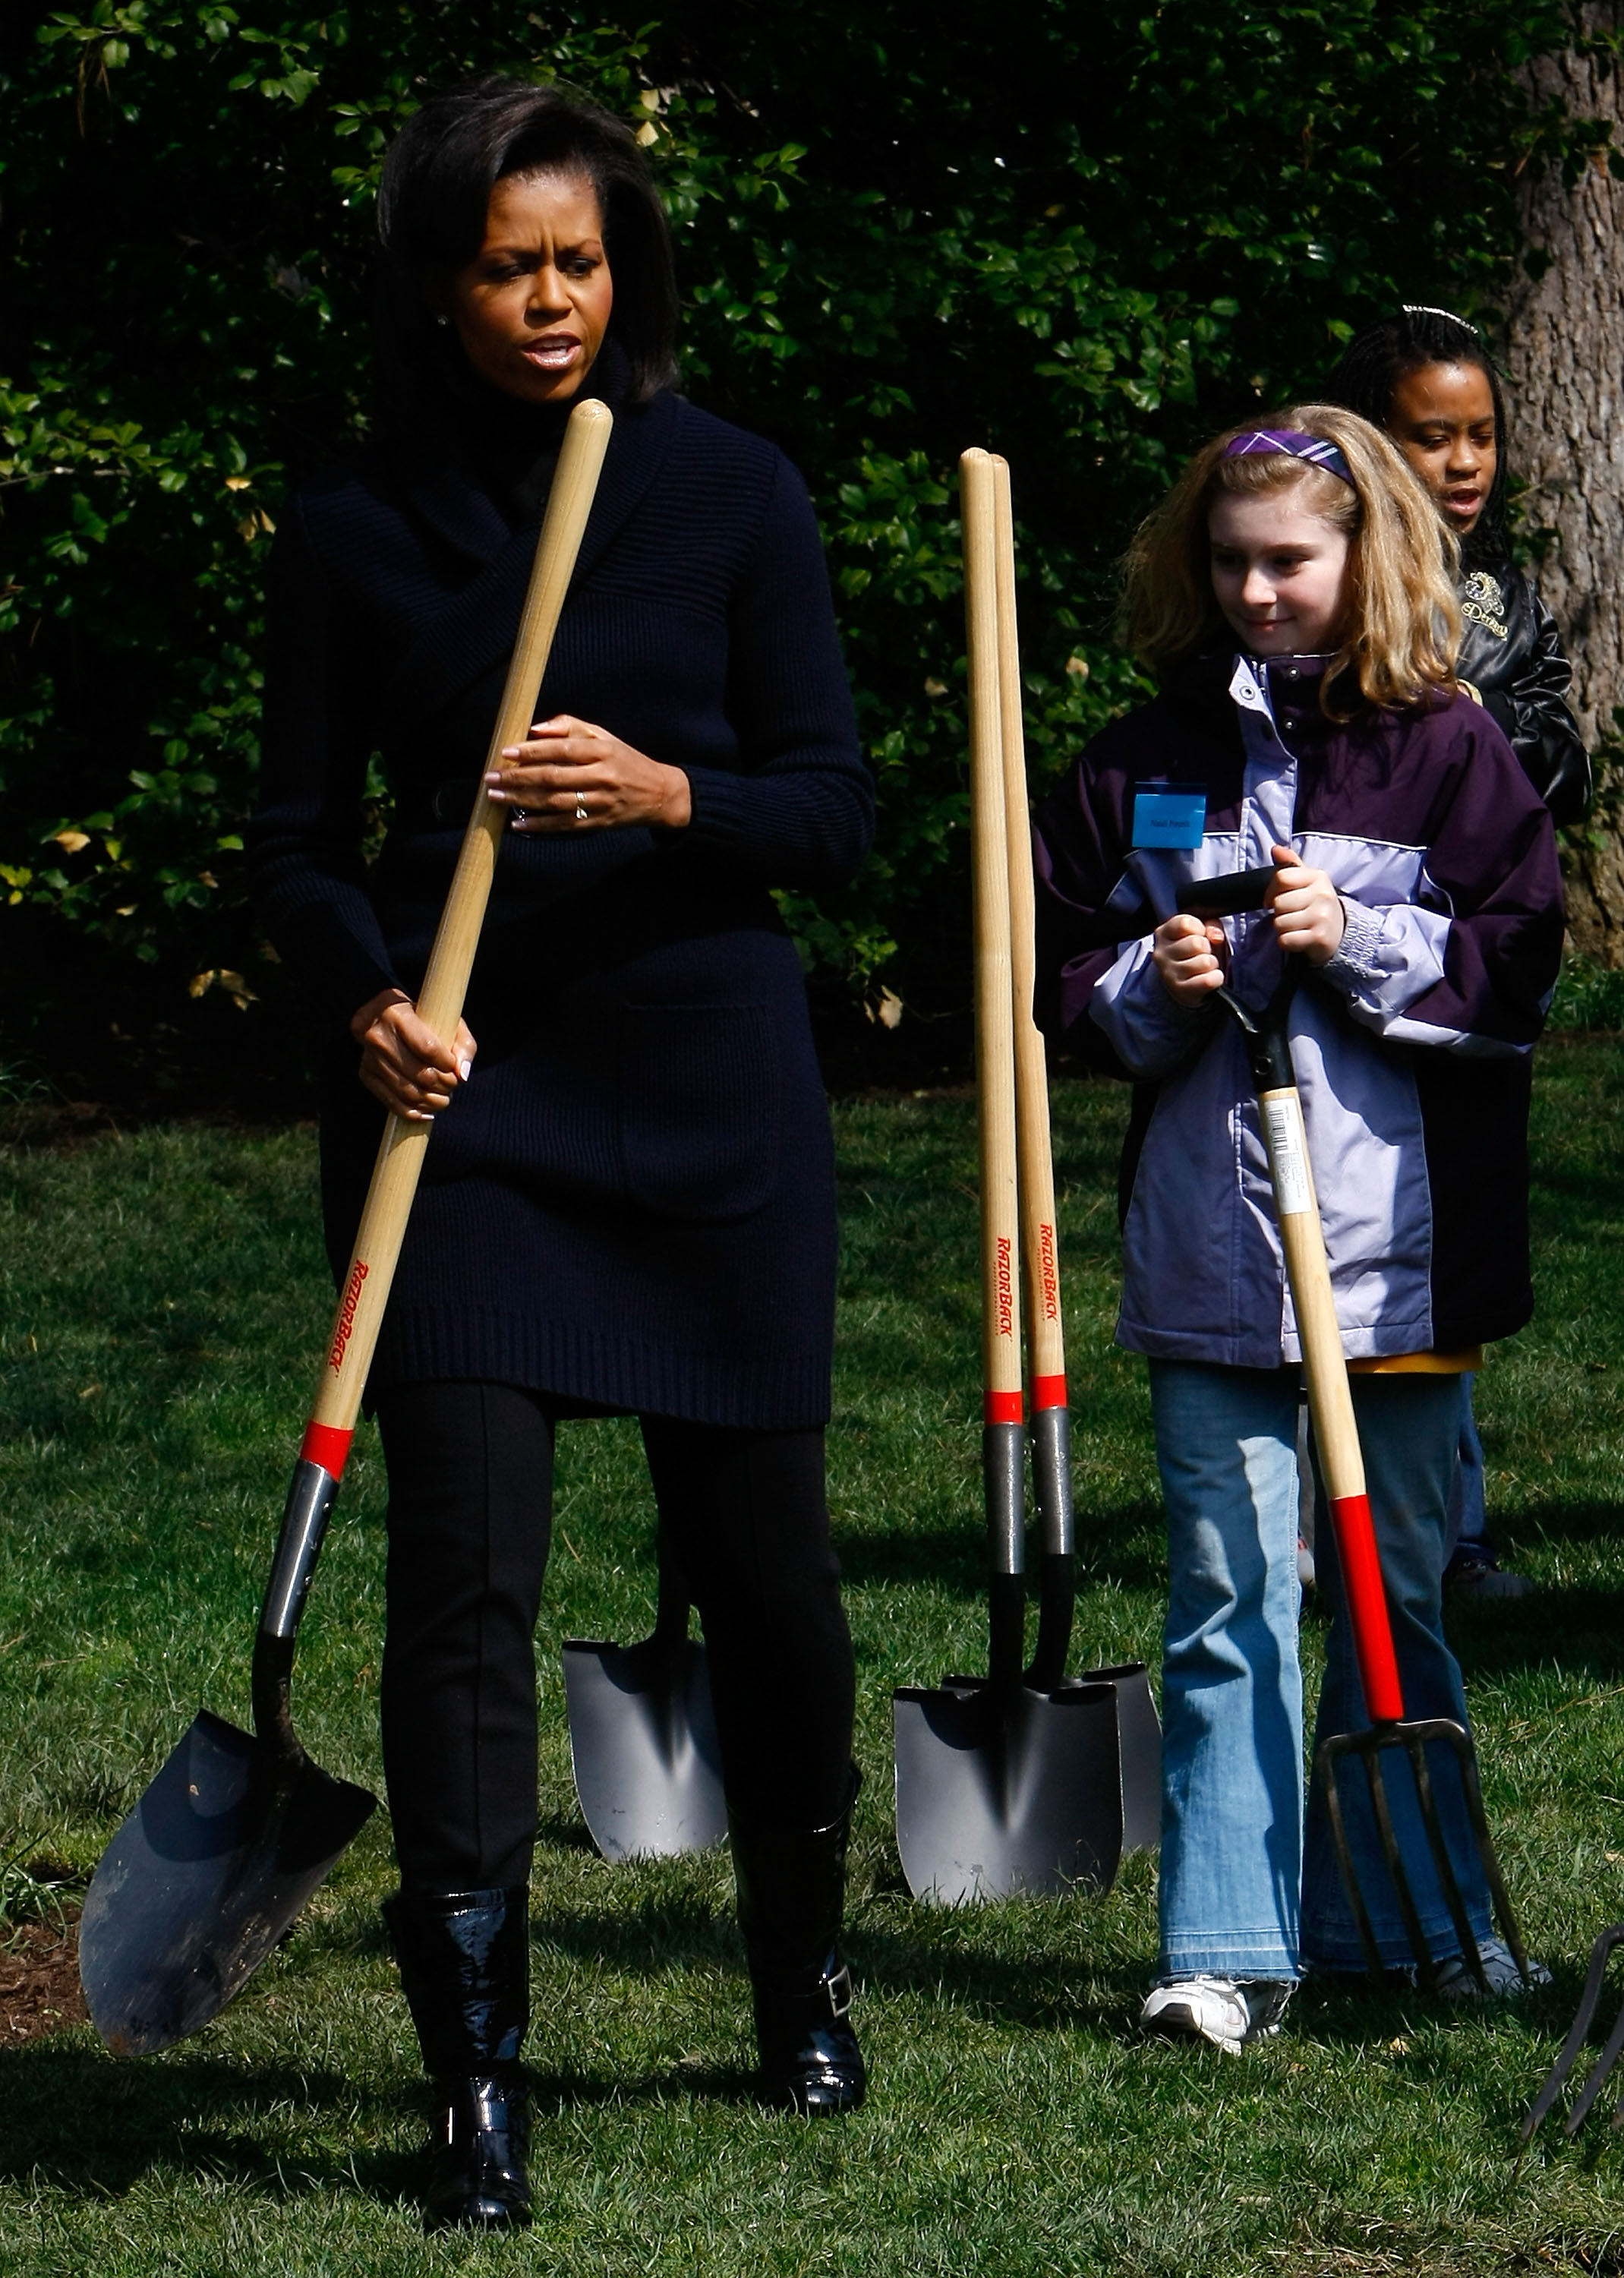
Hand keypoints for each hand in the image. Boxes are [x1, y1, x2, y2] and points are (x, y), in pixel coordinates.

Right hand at [350, 988, 476, 1121]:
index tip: (453, 1068)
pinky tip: (428, 1111)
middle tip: (452, 1086)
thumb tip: (463, 1075)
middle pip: (420, 1074)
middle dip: (443, 1086)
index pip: (428, 1049)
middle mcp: (378, 1036)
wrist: (382, 1016)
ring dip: (432, 1102)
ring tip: (443, 1098)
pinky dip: (414, 1113)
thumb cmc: (422, 1018)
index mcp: (397, 1015)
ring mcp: (369, 1057)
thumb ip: (464, 1045)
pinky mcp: (366, 1074)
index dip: (447, 1065)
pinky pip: (391, 1103)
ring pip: (407, 1093)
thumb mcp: (448, 1021)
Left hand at [485, 714, 691, 832]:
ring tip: (497, 798)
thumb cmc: (624, 760)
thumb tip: (535, 729)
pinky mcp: (599, 823)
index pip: (562, 750)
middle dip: (518, 778)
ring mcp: (600, 803)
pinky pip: (564, 826)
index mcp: (603, 751)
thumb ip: (570, 727)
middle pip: (553, 778)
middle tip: (491, 778)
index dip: (532, 751)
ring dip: (522, 802)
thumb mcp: (603, 736)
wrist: (659, 793)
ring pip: (555, 803)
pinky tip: (518, 825)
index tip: (506, 752)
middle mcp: (602, 777)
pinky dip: (539, 827)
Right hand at [1152, 911, 1226, 1004]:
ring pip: (1205, 962)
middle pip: (1197, 943)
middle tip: (1201, 954)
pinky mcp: (1180, 991)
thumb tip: (1216, 937)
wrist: (1186, 982)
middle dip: (1207, 948)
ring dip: (1212, 964)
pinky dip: (1216, 978)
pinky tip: (1209, 978)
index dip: (1199, 928)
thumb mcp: (1203, 931)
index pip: (1185, 924)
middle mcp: (1161, 954)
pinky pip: (1208, 981)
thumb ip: (1211, 926)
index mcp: (1163, 933)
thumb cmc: (1195, 952)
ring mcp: (1168, 974)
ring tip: (1204, 967)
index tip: (1198, 935)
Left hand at [1268, 843, 1345, 965]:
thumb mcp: (1306, 881)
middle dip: (1278, 912)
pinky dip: (1286, 941)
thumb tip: (1276, 848)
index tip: (1273, 899)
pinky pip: (1285, 940)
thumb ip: (1290, 865)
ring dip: (1282, 928)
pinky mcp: (1320, 938)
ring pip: (1279, 923)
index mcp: (1318, 877)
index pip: (1281, 878)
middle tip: (1291, 914)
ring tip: (1295, 926)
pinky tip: (1298, 937)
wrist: (1338, 932)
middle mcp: (1323, 895)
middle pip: (1278, 903)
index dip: (1270, 891)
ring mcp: (1322, 917)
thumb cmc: (1315, 904)